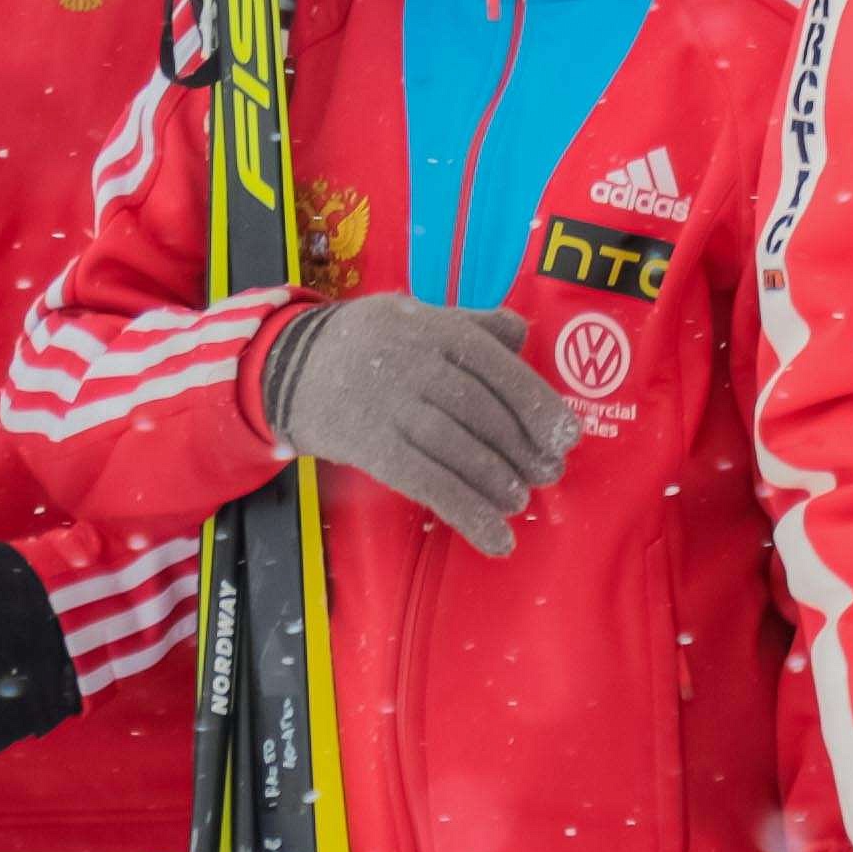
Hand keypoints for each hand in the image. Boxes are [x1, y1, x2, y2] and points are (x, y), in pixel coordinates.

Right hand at [259, 295, 573, 556]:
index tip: (567, 437)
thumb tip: (523, 333)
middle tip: (550, 473)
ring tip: (520, 501)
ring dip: (498, 483)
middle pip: (483, 413)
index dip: (537, 405)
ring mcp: (391, 406)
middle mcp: (416, 364)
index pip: (498, 367)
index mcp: (434, 329)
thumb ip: (471, 324)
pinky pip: (428, 484)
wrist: (285, 364)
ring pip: (458, 450)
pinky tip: (495, 538)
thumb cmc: (365, 340)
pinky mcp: (371, 446)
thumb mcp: (415, 313)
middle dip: (523, 450)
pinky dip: (467, 514)